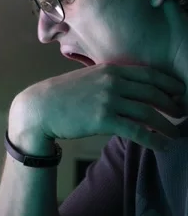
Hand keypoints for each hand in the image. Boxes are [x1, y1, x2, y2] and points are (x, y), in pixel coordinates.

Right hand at [10, 63, 185, 152]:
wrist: (41, 107)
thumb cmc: (65, 94)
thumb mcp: (90, 77)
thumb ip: (111, 78)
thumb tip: (132, 88)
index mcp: (111, 69)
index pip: (150, 74)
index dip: (169, 84)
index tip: (181, 92)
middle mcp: (113, 82)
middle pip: (154, 93)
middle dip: (172, 104)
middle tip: (183, 114)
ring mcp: (109, 100)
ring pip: (149, 113)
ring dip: (167, 125)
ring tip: (176, 134)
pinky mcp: (104, 120)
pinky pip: (137, 131)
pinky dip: (154, 140)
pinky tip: (163, 146)